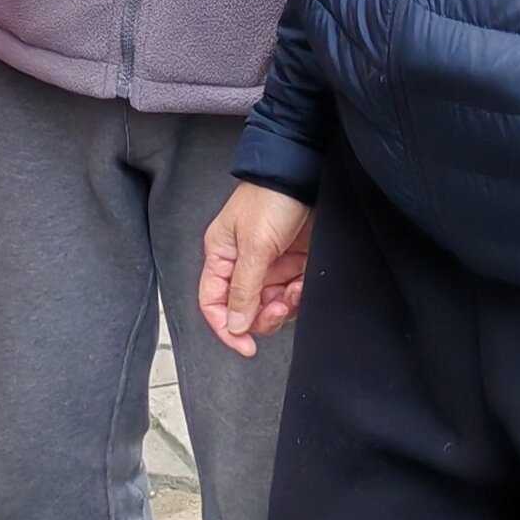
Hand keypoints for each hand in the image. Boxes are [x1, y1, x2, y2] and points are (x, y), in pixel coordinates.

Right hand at [198, 183, 311, 358]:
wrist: (306, 173)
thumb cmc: (271, 198)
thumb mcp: (255, 245)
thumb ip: (244, 288)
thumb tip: (234, 325)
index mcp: (221, 255)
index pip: (213, 302)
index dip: (226, 328)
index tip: (246, 346)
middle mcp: (241, 263)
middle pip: (244, 309)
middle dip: (262, 316)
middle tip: (279, 309)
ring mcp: (268, 264)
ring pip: (270, 305)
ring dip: (285, 305)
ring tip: (295, 291)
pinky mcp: (291, 262)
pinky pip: (291, 293)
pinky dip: (299, 294)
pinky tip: (303, 283)